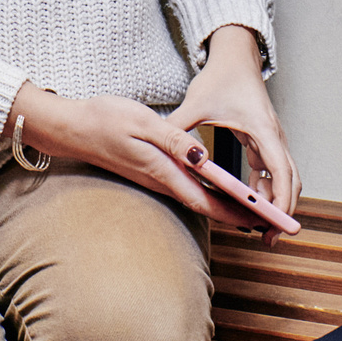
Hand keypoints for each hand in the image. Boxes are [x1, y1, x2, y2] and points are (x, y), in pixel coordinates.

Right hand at [7, 85, 256, 229]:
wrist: (72, 128)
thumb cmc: (105, 119)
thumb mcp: (143, 122)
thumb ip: (175, 141)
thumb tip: (205, 158)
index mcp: (163, 170)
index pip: (207, 199)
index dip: (236, 211)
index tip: (262, 219)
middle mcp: (161, 181)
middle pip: (207, 204)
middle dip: (239, 214)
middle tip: (270, 221)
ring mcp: (155, 180)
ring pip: (198, 199)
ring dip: (226, 206)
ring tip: (256, 209)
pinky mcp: (151, 173)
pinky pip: (186, 190)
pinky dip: (209, 194)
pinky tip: (220, 190)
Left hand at [170, 25, 302, 224]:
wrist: (235, 57)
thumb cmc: (220, 77)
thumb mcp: (196, 103)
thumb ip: (179, 129)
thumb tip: (162, 150)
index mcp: (263, 129)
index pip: (282, 172)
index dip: (282, 200)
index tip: (275, 223)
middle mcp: (274, 136)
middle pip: (291, 181)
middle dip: (283, 210)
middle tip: (268, 238)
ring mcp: (272, 139)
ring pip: (284, 178)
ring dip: (276, 202)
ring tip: (260, 229)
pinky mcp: (265, 141)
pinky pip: (273, 171)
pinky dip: (267, 189)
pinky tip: (251, 202)